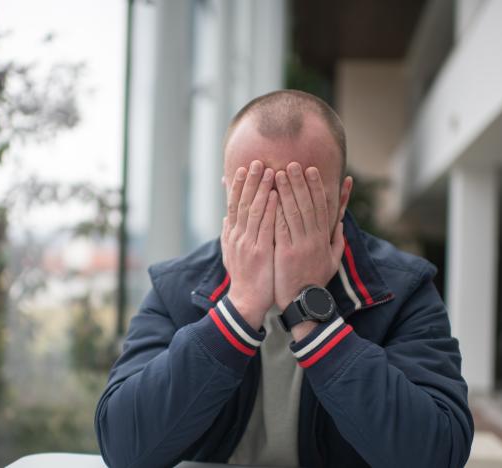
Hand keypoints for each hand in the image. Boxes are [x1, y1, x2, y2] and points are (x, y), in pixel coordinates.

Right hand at [222, 160, 277, 329]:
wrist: (245, 302)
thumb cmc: (244, 278)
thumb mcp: (231, 254)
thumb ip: (229, 234)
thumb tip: (226, 217)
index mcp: (231, 235)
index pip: (233, 205)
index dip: (237, 186)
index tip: (242, 168)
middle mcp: (237, 236)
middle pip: (242, 203)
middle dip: (249, 181)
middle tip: (256, 161)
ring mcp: (248, 244)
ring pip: (253, 211)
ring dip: (261, 189)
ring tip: (268, 171)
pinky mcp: (260, 252)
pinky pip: (265, 227)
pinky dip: (270, 210)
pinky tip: (275, 195)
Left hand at [274, 162, 344, 315]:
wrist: (304, 303)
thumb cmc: (316, 282)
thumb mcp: (332, 261)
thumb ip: (336, 241)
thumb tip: (338, 223)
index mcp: (323, 238)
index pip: (321, 207)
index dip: (316, 187)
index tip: (311, 170)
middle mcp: (313, 239)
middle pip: (307, 204)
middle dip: (299, 183)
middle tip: (292, 164)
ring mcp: (299, 245)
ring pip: (293, 212)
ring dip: (285, 191)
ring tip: (278, 173)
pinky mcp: (285, 253)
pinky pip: (280, 228)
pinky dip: (275, 211)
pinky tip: (269, 197)